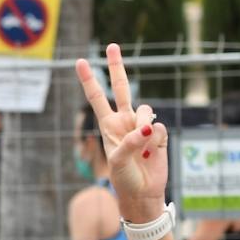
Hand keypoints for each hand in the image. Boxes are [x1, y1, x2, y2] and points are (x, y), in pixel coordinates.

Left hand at [76, 44, 168, 223]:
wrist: (143, 193)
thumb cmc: (124, 179)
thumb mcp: (119, 162)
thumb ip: (130, 142)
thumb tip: (148, 125)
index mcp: (108, 126)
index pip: (97, 98)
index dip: (89, 80)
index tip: (79, 62)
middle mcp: (124, 121)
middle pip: (122, 88)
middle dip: (117, 67)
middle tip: (112, 46)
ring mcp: (142, 125)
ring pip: (145, 109)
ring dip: (143, 126)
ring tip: (141, 147)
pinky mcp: (159, 133)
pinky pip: (159, 126)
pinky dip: (156, 139)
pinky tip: (152, 152)